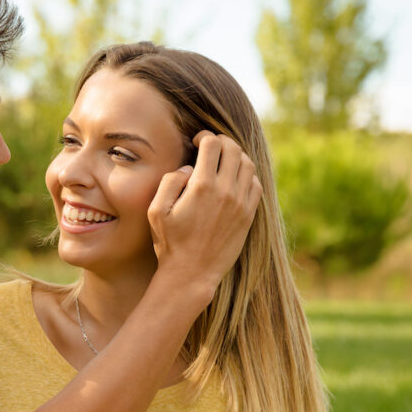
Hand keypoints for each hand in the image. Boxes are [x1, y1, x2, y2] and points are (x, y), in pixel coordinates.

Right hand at [148, 130, 262, 302]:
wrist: (192, 274)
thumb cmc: (170, 243)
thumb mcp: (156, 211)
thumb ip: (171, 182)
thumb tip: (190, 168)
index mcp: (202, 187)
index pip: (212, 144)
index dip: (204, 136)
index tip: (197, 141)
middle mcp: (226, 191)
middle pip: (233, 149)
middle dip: (221, 142)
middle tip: (211, 147)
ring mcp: (241, 203)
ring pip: (247, 164)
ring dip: (236, 156)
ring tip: (223, 161)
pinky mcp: (248, 215)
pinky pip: (256, 184)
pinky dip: (247, 175)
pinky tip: (234, 180)